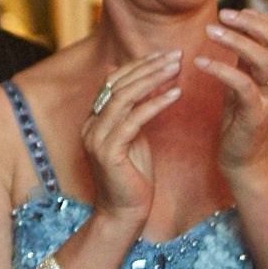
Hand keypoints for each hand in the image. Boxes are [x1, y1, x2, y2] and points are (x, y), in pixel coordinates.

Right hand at [81, 50, 181, 227]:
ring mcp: (96, 138)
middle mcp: (90, 126)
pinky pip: (134, 120)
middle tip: (176, 55)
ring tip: (177, 69)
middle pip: (118, 85)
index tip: (164, 55)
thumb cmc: (133, 178)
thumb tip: (138, 87)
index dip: (138, 65)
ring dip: (153, 79)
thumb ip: (133, 113)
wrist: (124, 214)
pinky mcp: (108, 151)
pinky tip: (176, 94)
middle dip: (149, 67)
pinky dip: (156, 104)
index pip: (113, 82)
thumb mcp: (133, 138)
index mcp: (93, 120)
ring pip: (124, 98)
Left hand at [197, 8, 267, 177]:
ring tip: (209, 31)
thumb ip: (245, 59)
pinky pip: (243, 86)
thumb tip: (236, 28)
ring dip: (237, 41)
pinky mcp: (255, 116)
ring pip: (265, 60)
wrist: (245, 161)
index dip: (266, 20)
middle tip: (223, 14)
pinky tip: (200, 63)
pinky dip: (221, 69)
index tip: (239, 11)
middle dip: (253, 23)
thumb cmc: (240, 119)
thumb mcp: (244, 83)